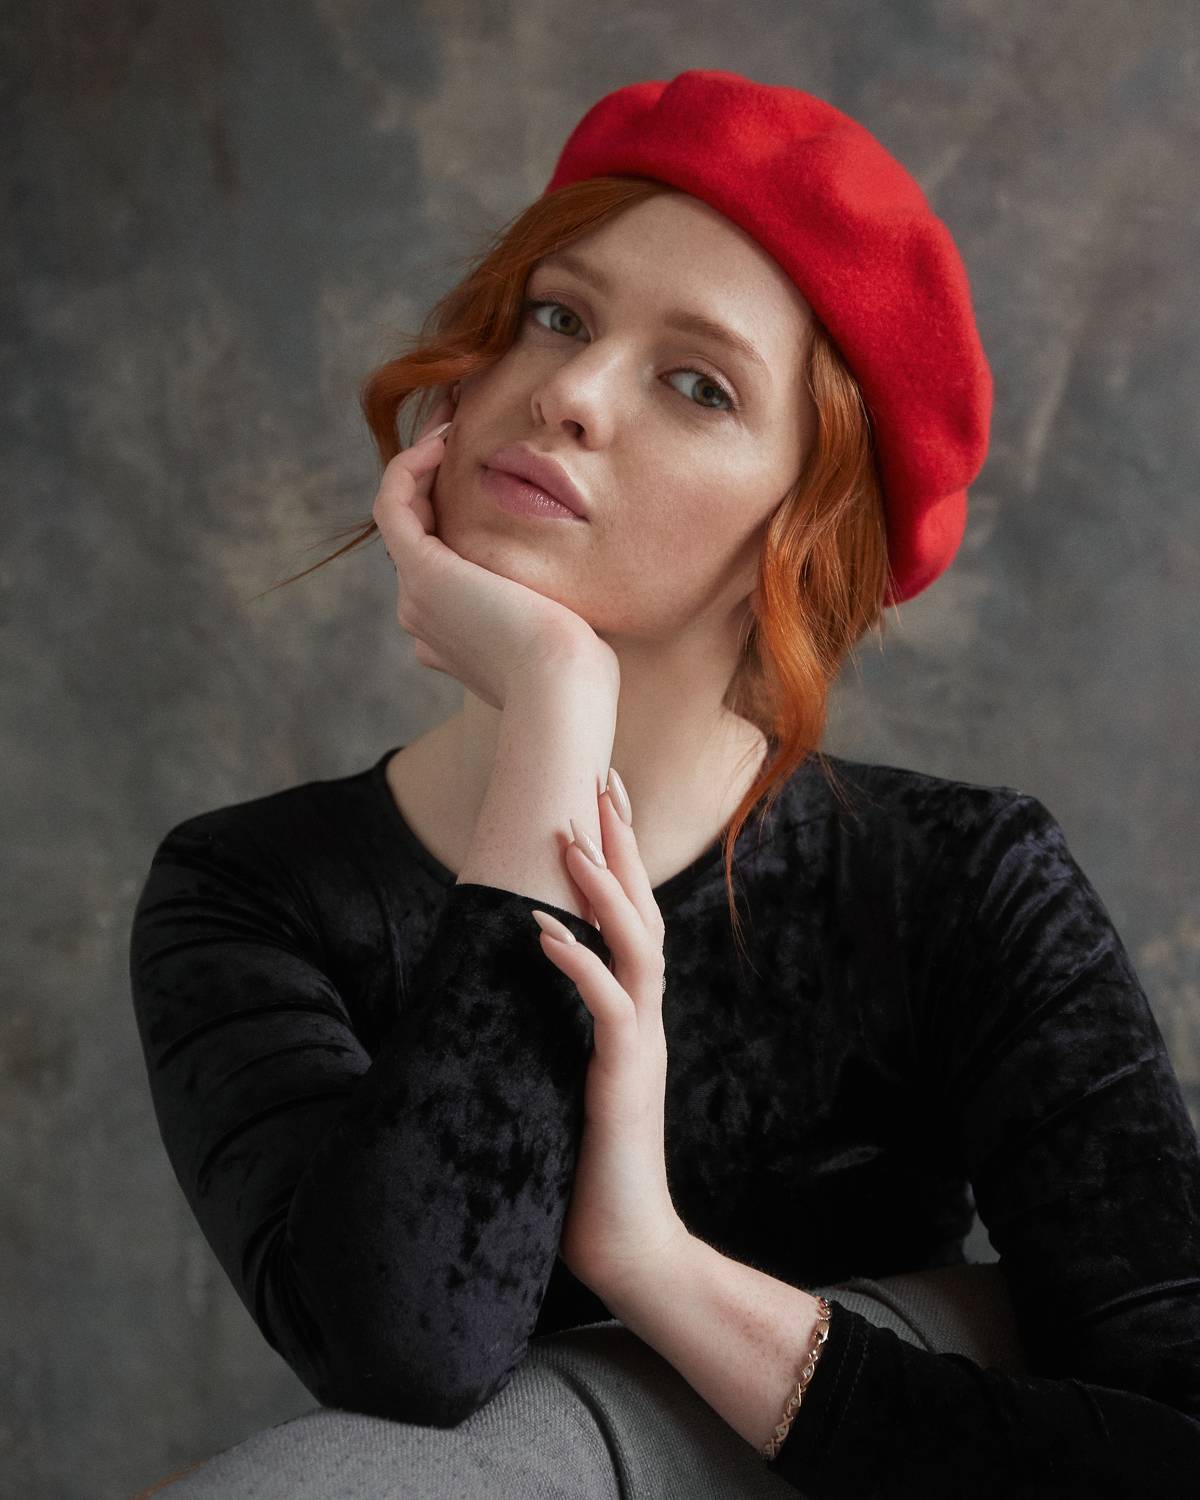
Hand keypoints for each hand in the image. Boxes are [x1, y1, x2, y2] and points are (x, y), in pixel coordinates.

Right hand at [373, 393, 613, 709]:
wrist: (562, 687)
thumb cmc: (579, 670)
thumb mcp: (563, 632)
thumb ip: (550, 611)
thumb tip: (565, 600)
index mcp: (452, 628)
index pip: (442, 556)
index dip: (455, 504)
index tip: (488, 462)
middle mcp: (424, 611)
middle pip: (419, 527)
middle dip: (436, 473)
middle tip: (463, 421)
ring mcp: (416, 593)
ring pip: (403, 510)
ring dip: (420, 458)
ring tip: (453, 416)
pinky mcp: (420, 571)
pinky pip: (394, 502)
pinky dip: (411, 466)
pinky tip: (447, 438)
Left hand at [534, 774, 689, 1301]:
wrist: (625, 1243)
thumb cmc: (586, 1166)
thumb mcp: (570, 1078)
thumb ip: (560, 1029)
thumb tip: (519, 984)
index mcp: (632, 1014)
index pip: (632, 918)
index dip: (620, 857)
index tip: (600, 800)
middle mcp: (644, 1019)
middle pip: (643, 912)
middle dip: (622, 844)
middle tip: (600, 778)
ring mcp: (640, 1048)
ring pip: (637, 948)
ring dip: (604, 891)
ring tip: (571, 838)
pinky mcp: (625, 1082)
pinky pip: (609, 1010)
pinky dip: (579, 966)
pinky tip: (545, 934)